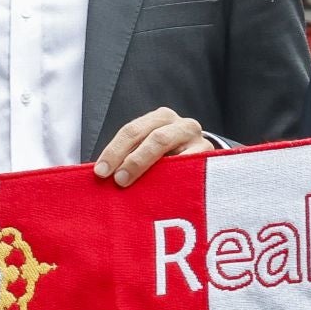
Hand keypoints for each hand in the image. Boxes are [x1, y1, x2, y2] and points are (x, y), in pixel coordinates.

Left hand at [93, 107, 210, 186]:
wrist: (201, 160)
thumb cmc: (165, 157)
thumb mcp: (147, 148)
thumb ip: (128, 155)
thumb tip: (101, 175)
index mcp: (160, 118)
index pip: (133, 130)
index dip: (114, 150)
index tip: (101, 172)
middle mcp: (182, 125)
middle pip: (156, 138)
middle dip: (134, 159)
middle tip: (118, 180)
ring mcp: (199, 141)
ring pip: (179, 153)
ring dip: (154, 169)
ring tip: (140, 185)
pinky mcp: (209, 159)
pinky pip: (190, 167)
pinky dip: (175, 178)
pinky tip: (162, 191)